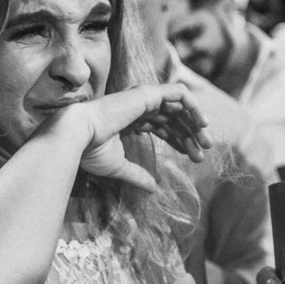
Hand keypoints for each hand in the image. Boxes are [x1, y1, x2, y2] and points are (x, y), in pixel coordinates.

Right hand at [57, 83, 212, 191]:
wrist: (79, 136)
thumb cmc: (90, 150)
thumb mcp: (119, 167)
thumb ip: (137, 175)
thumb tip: (152, 189)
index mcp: (130, 119)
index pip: (161, 125)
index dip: (178, 139)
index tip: (192, 156)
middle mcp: (138, 106)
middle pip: (173, 117)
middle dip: (190, 134)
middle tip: (203, 153)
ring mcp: (144, 98)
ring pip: (179, 106)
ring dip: (195, 123)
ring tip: (206, 143)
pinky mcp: (148, 94)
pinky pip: (179, 93)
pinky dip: (193, 105)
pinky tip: (201, 124)